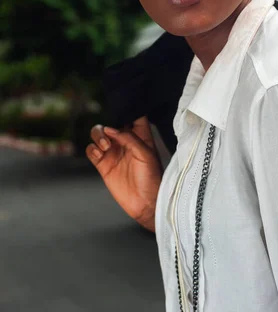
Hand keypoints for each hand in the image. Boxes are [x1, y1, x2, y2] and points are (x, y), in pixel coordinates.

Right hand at [86, 117, 161, 231]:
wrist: (145, 203)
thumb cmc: (152, 178)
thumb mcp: (146, 155)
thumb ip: (129, 139)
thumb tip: (111, 129)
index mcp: (140, 136)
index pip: (133, 115)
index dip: (127, 108)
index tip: (120, 108)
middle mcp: (125, 141)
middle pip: (111, 122)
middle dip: (107, 124)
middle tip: (110, 135)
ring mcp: (113, 152)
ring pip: (98, 134)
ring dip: (98, 136)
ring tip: (105, 147)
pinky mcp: (103, 164)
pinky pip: (91, 150)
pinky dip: (92, 149)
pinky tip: (99, 154)